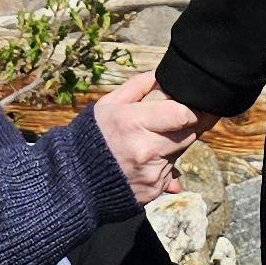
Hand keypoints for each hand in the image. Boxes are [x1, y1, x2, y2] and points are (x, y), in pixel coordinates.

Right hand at [87, 69, 195, 205]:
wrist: (74, 178)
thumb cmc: (92, 135)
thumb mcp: (109, 104)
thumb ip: (139, 86)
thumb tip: (164, 75)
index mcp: (133, 123)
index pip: (182, 114)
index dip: (190, 109)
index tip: (188, 106)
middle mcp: (146, 150)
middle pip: (188, 133)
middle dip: (184, 126)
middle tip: (169, 122)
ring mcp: (151, 173)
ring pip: (181, 152)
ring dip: (173, 145)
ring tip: (148, 141)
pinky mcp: (154, 190)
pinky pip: (171, 172)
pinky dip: (163, 164)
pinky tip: (144, 160)